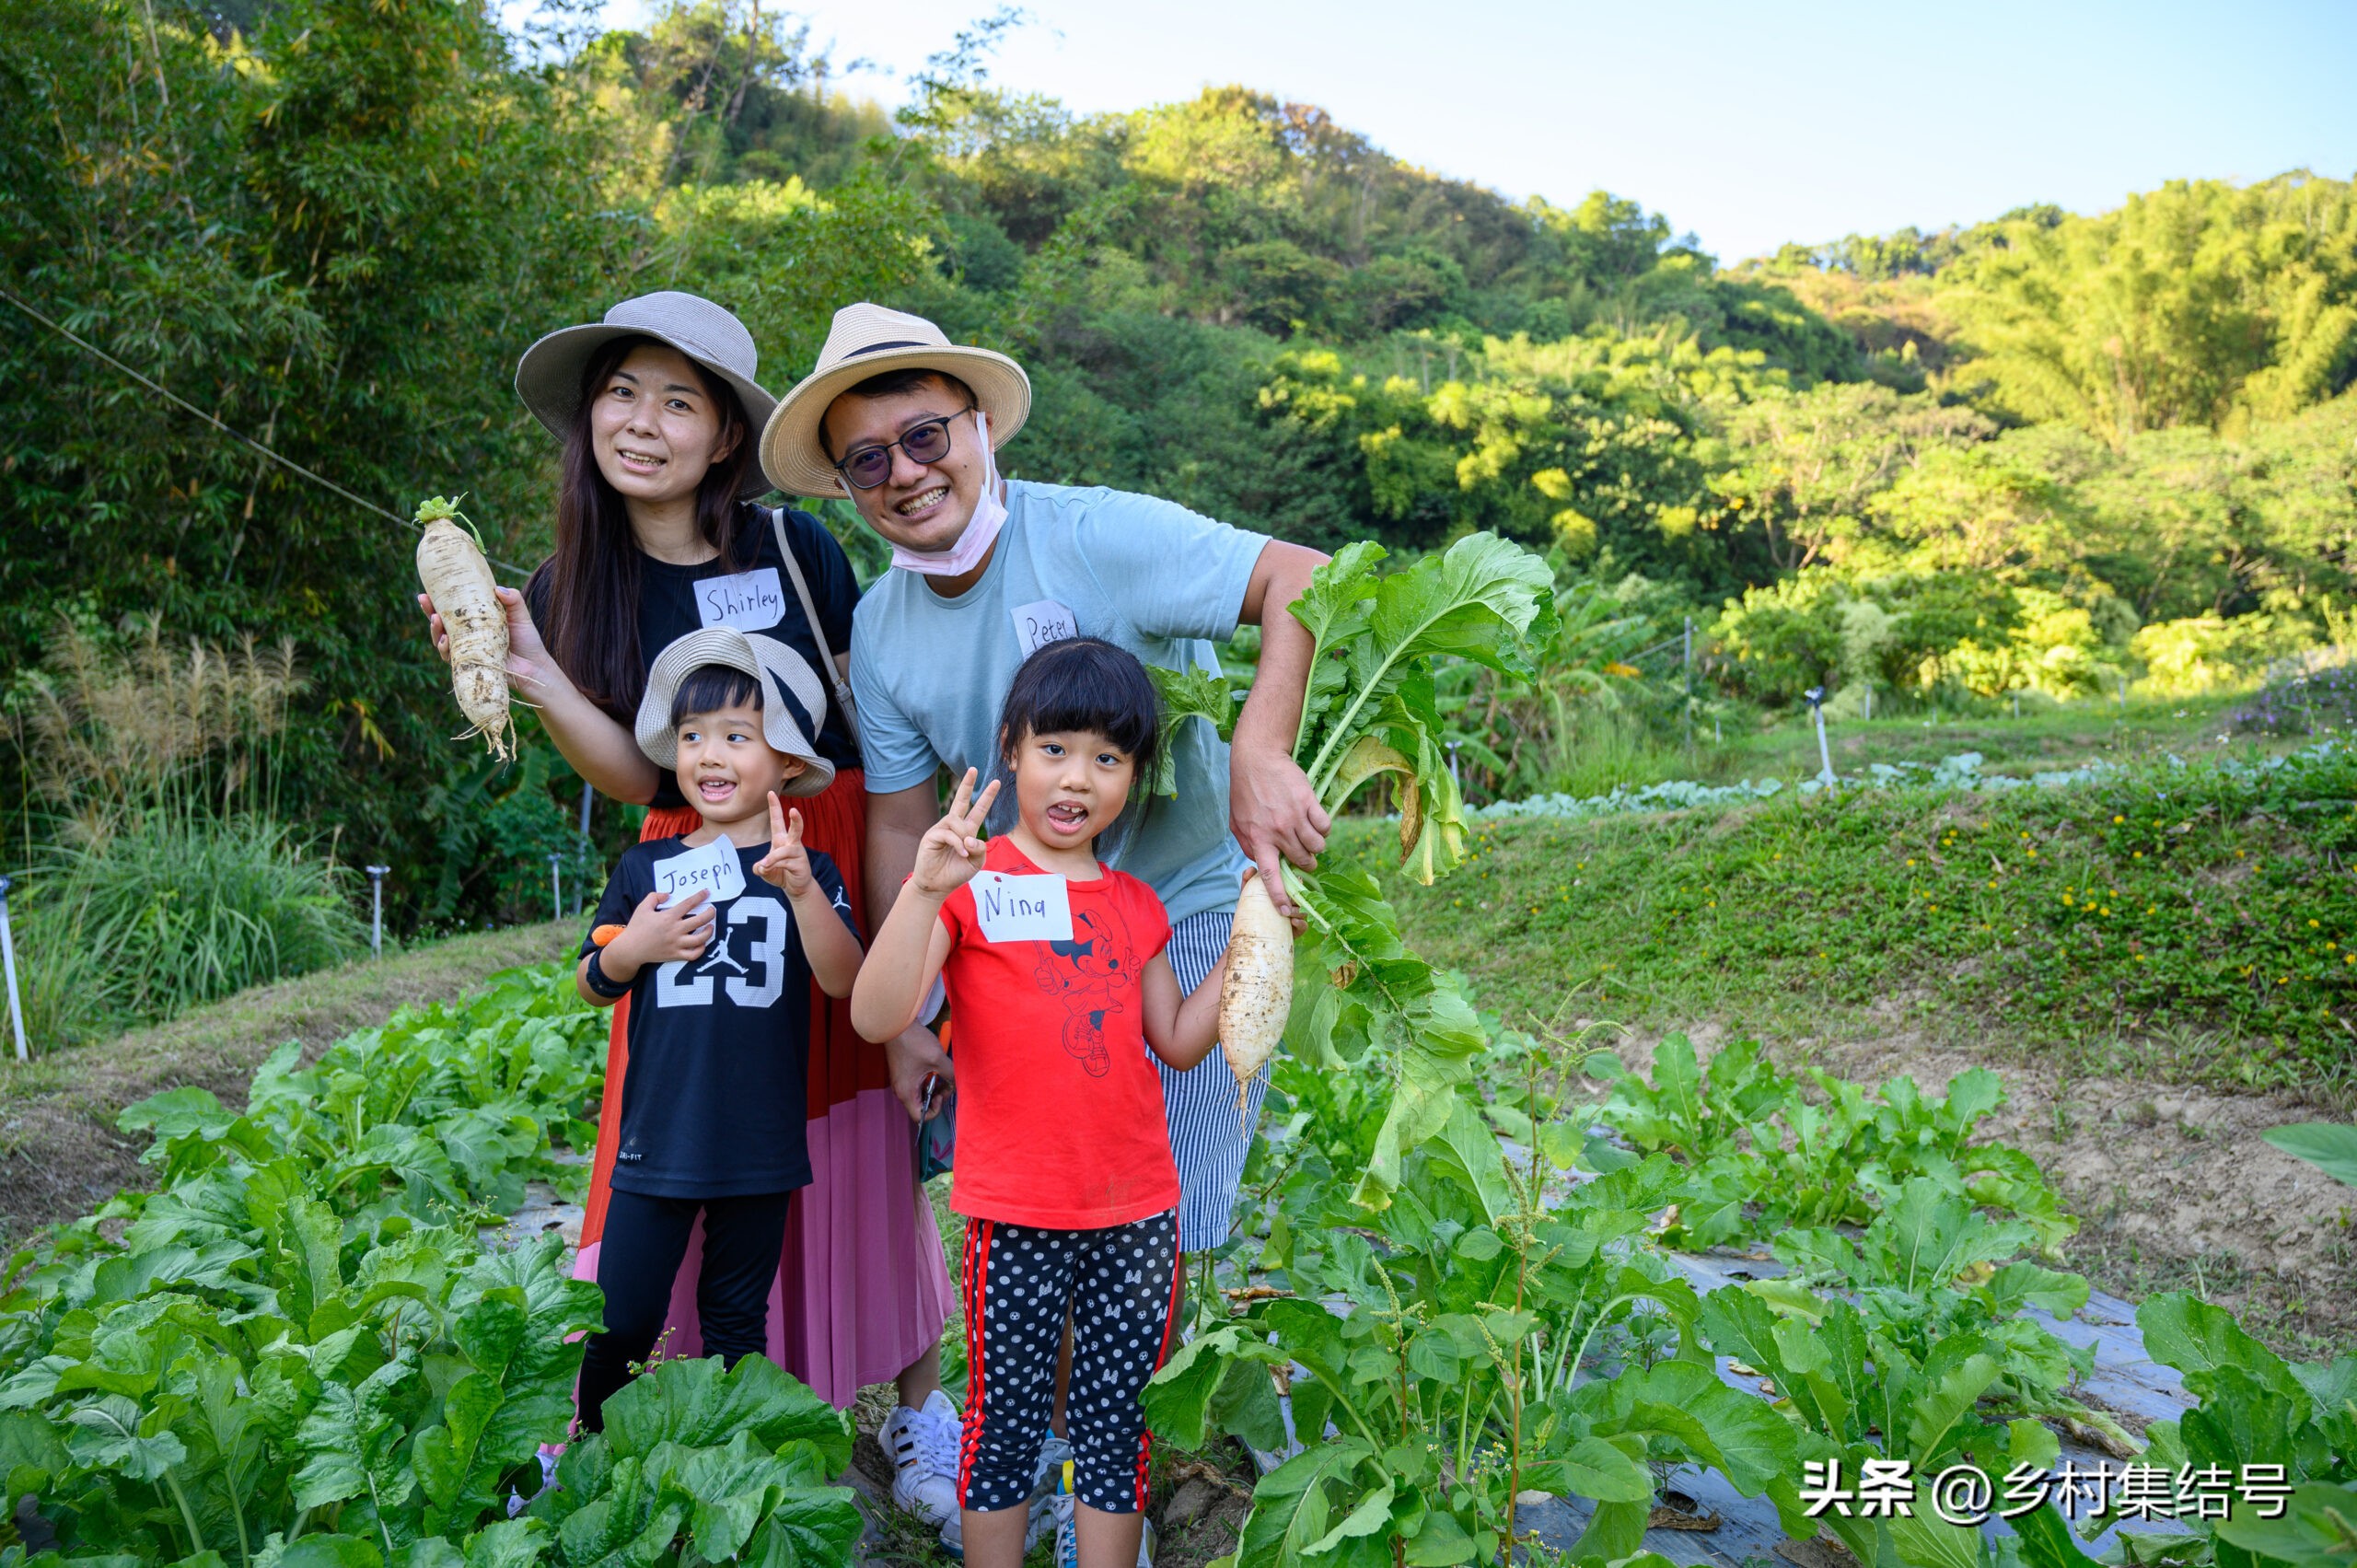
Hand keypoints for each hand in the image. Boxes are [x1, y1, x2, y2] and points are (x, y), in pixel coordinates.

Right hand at [418, 585, 552, 696]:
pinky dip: (445, 650)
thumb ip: (513, 600)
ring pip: (442, 641)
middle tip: (424, 600)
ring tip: (436, 619)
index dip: (437, 601)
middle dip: (429, 612)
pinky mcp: (469, 664)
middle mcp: (467, 636)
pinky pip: (452, 658)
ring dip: (435, 630)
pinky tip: (445, 641)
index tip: (426, 591)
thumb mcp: (520, 615)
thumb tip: (498, 589)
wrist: (535, 667)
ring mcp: (467, 651)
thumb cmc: (527, 640)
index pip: (452, 610)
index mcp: (475, 621)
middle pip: (441, 624)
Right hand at [610, 887, 713, 972]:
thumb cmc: (637, 927)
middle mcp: (675, 930)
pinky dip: (701, 949)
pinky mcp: (675, 955)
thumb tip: (668, 894)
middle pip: (700, 920)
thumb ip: (655, 897)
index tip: (706, 892)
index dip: (699, 896)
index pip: (688, 904)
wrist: (630, 949)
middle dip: (710, 913)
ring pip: (700, 939)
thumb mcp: (643, 908)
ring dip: (709, 931)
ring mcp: (676, 944)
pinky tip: (702, 943)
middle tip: (712, 910)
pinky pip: (693, 954)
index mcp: (668, 917)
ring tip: (710, 926)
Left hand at [752, 793, 811, 895]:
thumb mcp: (765, 870)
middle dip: (795, 819)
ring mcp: (797, 853)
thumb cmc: (781, 873)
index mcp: (781, 839)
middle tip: (794, 810)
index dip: (774, 806)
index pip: (777, 820)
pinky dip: (774, 868)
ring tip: (765, 865)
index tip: (770, 793)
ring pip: (784, 851)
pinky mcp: (800, 864)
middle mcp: (791, 843)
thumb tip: (762, 866)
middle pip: (795, 829)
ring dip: (773, 858)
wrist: (795, 887)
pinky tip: (769, 871)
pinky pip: (785, 864)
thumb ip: (760, 867)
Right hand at [885, 1024, 953, 1121]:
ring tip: (941, 1072)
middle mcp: (901, 1090)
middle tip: (946, 1082)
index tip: (942, 1093)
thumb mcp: (938, 1059)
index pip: (920, 1117)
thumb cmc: (914, 1043)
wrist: (897, 1024)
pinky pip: (916, 1083)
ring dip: (932, 1086)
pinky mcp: (902, 1072)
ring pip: (920, 1093)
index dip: (935, 1110)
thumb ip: (951, 1074)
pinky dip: (926, 1079)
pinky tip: (934, 1066)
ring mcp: (900, 1081)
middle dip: (936, 1096)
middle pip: (921, 1105)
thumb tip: (958, 1081)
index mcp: (907, 1093)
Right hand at [910, 768, 999, 898]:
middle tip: (974, 769)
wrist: (937, 885)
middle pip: (960, 800)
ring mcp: (941, 829)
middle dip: (967, 784)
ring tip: (964, 852)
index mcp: (966, 830)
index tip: (996, 782)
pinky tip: (960, 852)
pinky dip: (957, 843)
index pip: (978, 809)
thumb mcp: (976, 861)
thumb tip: (969, 837)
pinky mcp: (931, 836)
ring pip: (957, 821)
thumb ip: (980, 848)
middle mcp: (953, 826)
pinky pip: (948, 834)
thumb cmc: (956, 873)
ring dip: (964, 836)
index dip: (987, 796)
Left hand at [1228, 742, 1325, 929]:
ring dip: (1316, 845)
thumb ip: (1248, 844)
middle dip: (1306, 862)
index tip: (1287, 910)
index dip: (1279, 895)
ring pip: (1317, 846)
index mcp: (1258, 838)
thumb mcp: (1237, 821)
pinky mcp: (1309, 802)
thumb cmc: (1246, 790)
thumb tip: (1259, 862)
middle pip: (1302, 861)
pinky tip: (1314, 819)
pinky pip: (1325, 827)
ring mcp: (1295, 817)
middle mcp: (1278, 831)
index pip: (1270, 874)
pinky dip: (1323, 827)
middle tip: (1303, 853)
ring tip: (1308, 835)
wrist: (1258, 759)